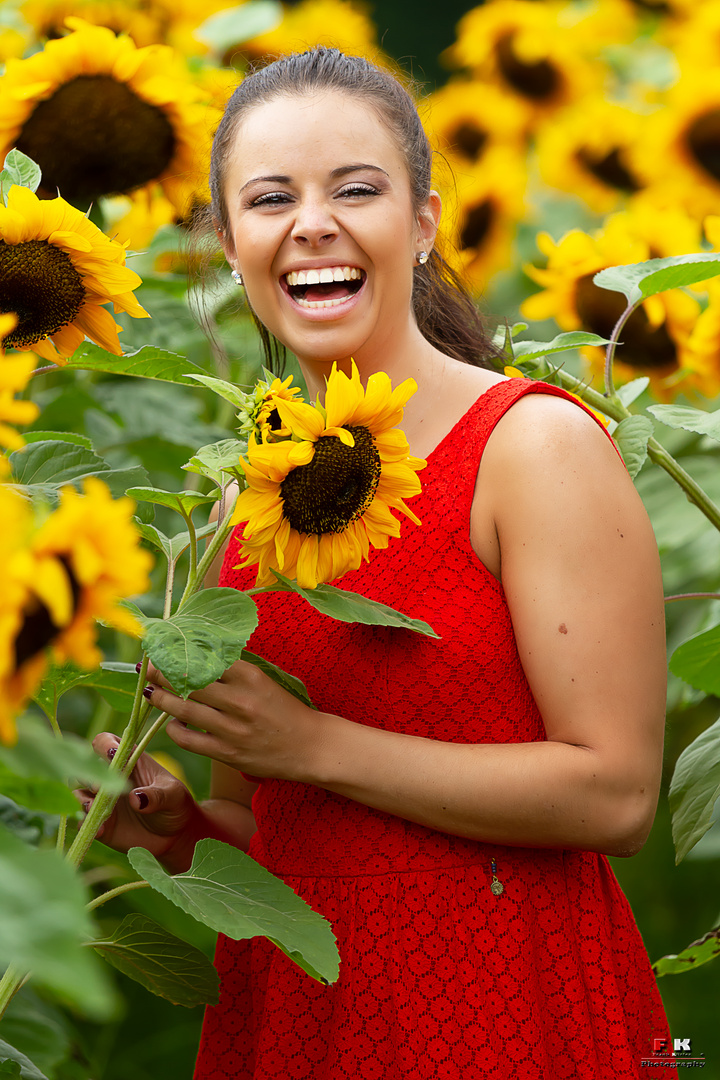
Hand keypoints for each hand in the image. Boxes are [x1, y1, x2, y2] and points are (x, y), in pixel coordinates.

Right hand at [74, 732, 196, 860]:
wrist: (174, 834)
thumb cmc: (175, 804)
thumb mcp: (173, 795)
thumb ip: (157, 795)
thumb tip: (136, 799)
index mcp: (128, 760)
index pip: (107, 742)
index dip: (104, 745)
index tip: (111, 754)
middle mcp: (110, 777)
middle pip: (86, 767)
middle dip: (89, 776)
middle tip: (100, 788)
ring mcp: (101, 799)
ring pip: (79, 793)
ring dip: (83, 800)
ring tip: (93, 809)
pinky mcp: (98, 821)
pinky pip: (83, 820)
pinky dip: (86, 823)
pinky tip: (99, 830)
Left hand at [142, 658, 322, 782]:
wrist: (311, 747)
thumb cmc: (286, 711)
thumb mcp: (266, 682)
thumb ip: (235, 672)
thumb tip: (198, 660)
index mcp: (251, 677)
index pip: (208, 659)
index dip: (183, 653)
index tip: (168, 648)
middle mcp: (241, 700)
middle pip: (190, 682)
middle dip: (163, 672)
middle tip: (148, 666)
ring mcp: (233, 729)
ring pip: (185, 710)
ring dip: (161, 699)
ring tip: (149, 691)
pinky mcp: (228, 753)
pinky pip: (190, 740)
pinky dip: (175, 730)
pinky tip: (171, 723)